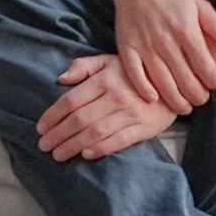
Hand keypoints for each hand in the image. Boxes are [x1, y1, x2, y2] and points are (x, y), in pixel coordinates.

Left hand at [36, 53, 177, 161]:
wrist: (175, 84)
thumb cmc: (136, 73)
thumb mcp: (109, 61)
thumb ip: (83, 67)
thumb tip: (61, 79)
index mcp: (104, 79)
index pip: (71, 100)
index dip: (53, 115)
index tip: (40, 127)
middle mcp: (116, 97)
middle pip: (79, 119)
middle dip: (58, 134)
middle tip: (43, 145)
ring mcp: (130, 113)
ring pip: (95, 132)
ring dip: (72, 145)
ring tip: (58, 154)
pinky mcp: (144, 128)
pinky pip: (119, 141)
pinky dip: (101, 149)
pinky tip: (85, 154)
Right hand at [111, 0, 215, 113]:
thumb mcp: (198, 4)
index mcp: (186, 31)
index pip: (205, 65)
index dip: (214, 80)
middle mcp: (166, 41)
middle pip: (185, 79)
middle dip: (197, 96)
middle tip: (201, 100)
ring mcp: (145, 46)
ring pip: (162, 82)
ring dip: (175, 100)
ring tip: (184, 106)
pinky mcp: (127, 48)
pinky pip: (135, 74)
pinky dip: (144, 89)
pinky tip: (153, 99)